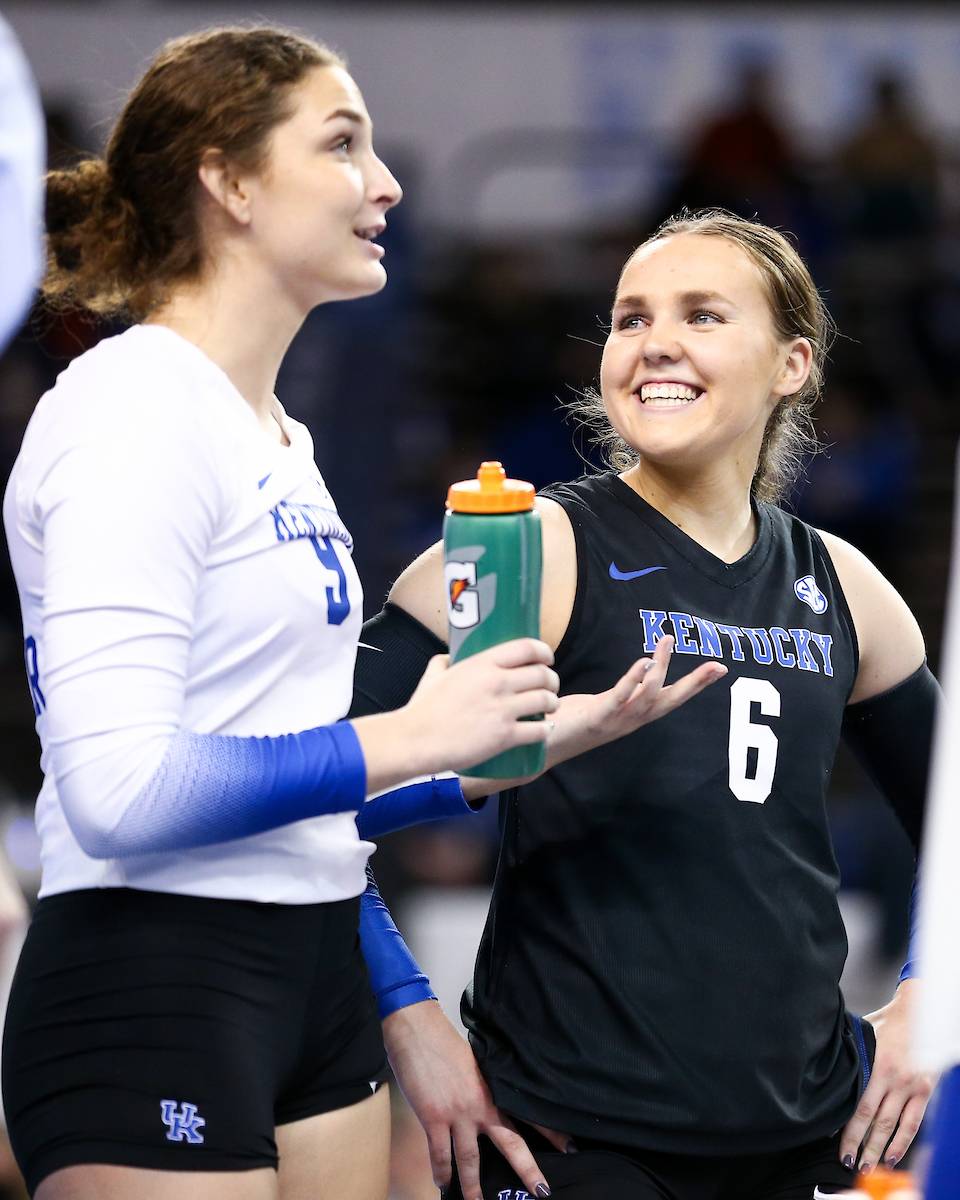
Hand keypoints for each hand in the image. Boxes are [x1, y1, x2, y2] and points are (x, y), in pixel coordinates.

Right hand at [354, 638, 559, 792]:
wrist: (416, 740)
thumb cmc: (422, 709)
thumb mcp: (433, 676)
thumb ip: (443, 663)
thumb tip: (448, 658)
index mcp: (482, 664)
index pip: (527, 647)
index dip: (544, 652)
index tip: (547, 659)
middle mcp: (497, 682)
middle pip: (542, 675)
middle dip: (552, 680)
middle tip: (550, 686)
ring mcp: (503, 710)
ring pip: (546, 701)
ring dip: (552, 704)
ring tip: (550, 707)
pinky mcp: (505, 736)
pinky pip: (539, 730)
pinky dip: (545, 730)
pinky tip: (544, 729)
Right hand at [382, 999, 553, 1199]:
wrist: (417, 1031)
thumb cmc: (443, 1042)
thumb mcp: (473, 1063)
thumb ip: (483, 1085)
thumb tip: (489, 1100)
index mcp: (493, 1088)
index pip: (528, 1113)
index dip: (551, 1132)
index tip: (571, 1148)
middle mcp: (480, 1104)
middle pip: (511, 1143)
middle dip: (527, 1169)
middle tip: (542, 1191)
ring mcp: (457, 1113)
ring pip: (472, 1159)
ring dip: (474, 1186)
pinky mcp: (433, 1117)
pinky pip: (440, 1153)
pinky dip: (442, 1172)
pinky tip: (443, 1185)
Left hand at [544, 635, 725, 769]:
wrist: (539, 748)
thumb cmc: (567, 722)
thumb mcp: (599, 704)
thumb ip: (618, 693)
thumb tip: (632, 676)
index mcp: (632, 715)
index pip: (670, 698)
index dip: (695, 684)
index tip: (719, 668)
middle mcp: (629, 721)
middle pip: (670, 701)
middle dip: (695, 683)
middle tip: (716, 665)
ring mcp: (614, 722)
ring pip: (648, 697)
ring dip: (660, 669)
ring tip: (667, 642)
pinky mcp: (595, 719)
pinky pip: (619, 698)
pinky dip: (632, 680)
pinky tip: (642, 662)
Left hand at [839, 980, 934, 1172]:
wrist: (920, 1013)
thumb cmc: (886, 1022)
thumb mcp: (863, 1032)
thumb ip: (849, 1052)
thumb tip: (825, 1067)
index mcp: (875, 1063)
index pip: (856, 1101)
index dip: (843, 1122)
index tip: (830, 1138)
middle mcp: (893, 1078)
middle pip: (871, 1119)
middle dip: (858, 1143)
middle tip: (846, 1162)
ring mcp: (910, 1087)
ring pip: (891, 1126)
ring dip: (878, 1150)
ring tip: (865, 1167)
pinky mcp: (924, 1091)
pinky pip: (913, 1124)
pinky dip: (902, 1143)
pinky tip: (891, 1157)